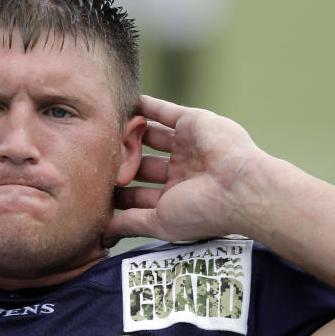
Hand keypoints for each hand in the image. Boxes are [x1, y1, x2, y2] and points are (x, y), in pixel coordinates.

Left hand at [104, 95, 266, 245]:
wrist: (240, 188)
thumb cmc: (202, 212)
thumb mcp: (159, 222)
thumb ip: (130, 223)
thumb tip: (101, 234)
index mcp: (175, 197)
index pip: (139, 193)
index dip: (119, 191)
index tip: (93, 188)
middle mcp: (181, 171)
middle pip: (142, 163)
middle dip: (120, 161)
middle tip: (94, 156)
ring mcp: (187, 146)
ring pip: (150, 136)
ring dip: (130, 133)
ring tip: (104, 128)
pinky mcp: (192, 123)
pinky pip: (164, 111)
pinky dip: (146, 105)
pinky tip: (126, 101)